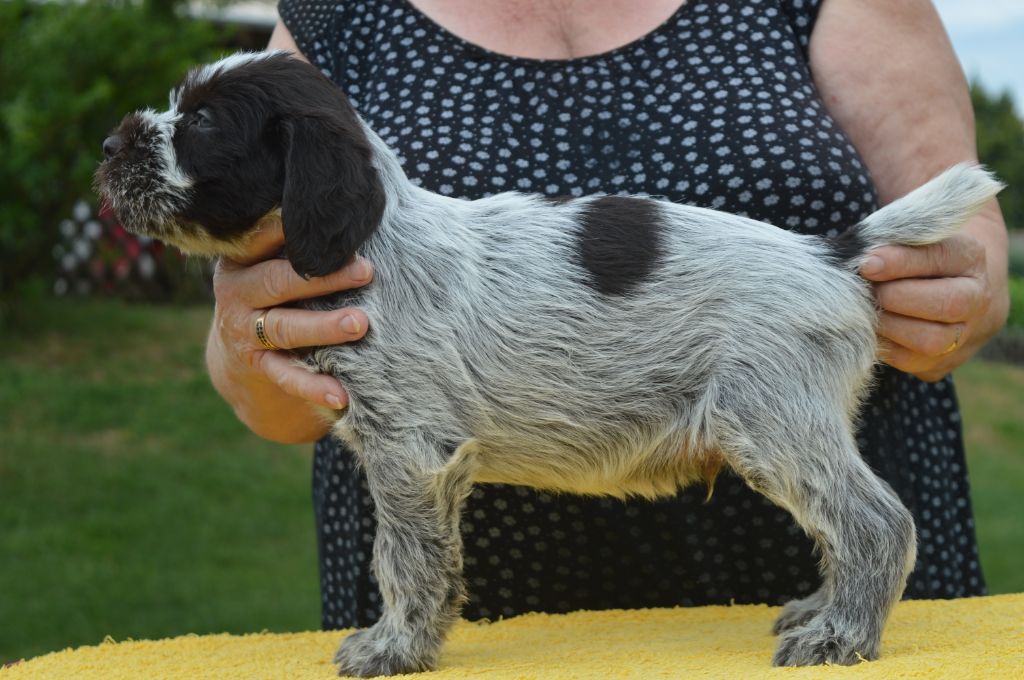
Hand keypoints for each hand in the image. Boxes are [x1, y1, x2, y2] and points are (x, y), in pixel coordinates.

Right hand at [206, 214, 372, 441]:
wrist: (239, 358)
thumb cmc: (275, 294)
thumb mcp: (273, 263)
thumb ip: (298, 242)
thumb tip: (353, 207)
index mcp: (242, 258)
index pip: (265, 237)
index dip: (295, 230)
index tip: (333, 224)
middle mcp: (237, 292)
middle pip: (279, 281)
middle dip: (322, 277)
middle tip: (366, 271)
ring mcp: (244, 332)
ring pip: (285, 328)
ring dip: (323, 326)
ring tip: (360, 324)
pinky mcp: (257, 367)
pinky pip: (287, 376)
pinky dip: (314, 386)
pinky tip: (341, 394)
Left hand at [860, 231, 1001, 381]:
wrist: (942, 293)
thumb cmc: (912, 259)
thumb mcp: (908, 241)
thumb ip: (890, 244)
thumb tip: (863, 262)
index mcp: (968, 258)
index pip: (939, 258)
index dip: (901, 263)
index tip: (867, 264)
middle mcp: (975, 299)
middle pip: (947, 304)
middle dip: (897, 298)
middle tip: (868, 291)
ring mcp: (962, 336)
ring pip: (931, 341)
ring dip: (889, 325)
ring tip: (866, 310)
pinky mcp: (939, 363)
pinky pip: (909, 362)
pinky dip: (883, 346)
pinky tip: (869, 329)